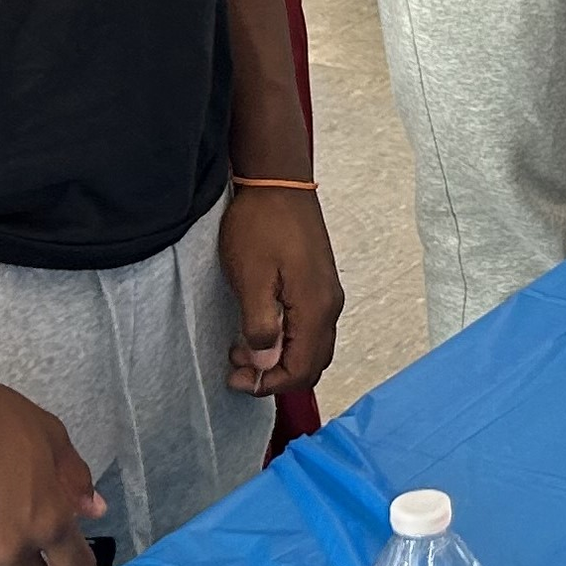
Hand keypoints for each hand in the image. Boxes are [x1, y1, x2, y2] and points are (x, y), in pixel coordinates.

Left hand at [217, 183, 342, 395]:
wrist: (277, 181)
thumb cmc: (260, 225)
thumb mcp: (251, 278)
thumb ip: (260, 325)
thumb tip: (267, 363)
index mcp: (315, 307)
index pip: (303, 369)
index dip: (269, 384)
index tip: (236, 379)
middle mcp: (329, 305)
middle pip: (313, 363)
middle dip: (275, 376)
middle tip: (236, 367)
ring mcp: (327, 292)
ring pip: (312, 346)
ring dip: (279, 358)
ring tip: (241, 349)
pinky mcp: (318, 282)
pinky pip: (309, 327)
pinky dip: (286, 340)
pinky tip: (258, 328)